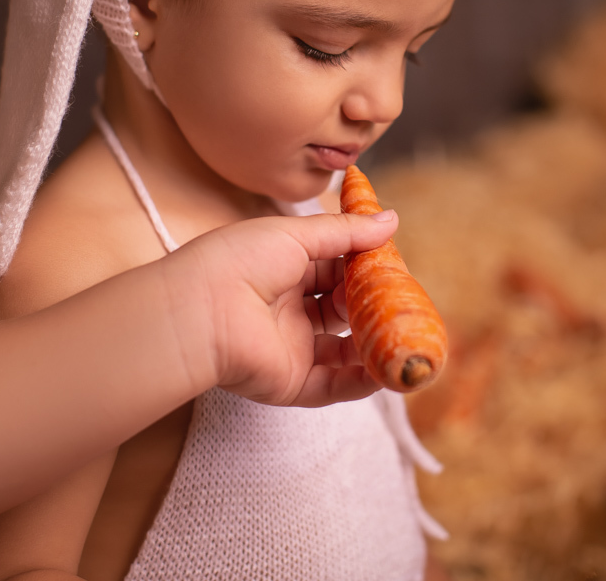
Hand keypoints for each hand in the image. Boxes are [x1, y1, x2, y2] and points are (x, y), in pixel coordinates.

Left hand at [158, 210, 397, 406]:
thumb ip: (345, 231)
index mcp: (283, 270)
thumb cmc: (240, 260)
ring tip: (404, 334)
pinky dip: (362, 380)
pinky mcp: (291, 382)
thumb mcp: (296, 234)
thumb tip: (391, 220)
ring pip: (342, 351)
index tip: (394, 264)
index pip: (334, 270)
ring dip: (373, 343)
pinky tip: (388, 368)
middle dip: (372, 304)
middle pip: (341, 310)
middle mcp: (287, 310)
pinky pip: (334, 386)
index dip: (364, 268)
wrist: (200, 310)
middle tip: (402, 298)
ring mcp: (290, 348)